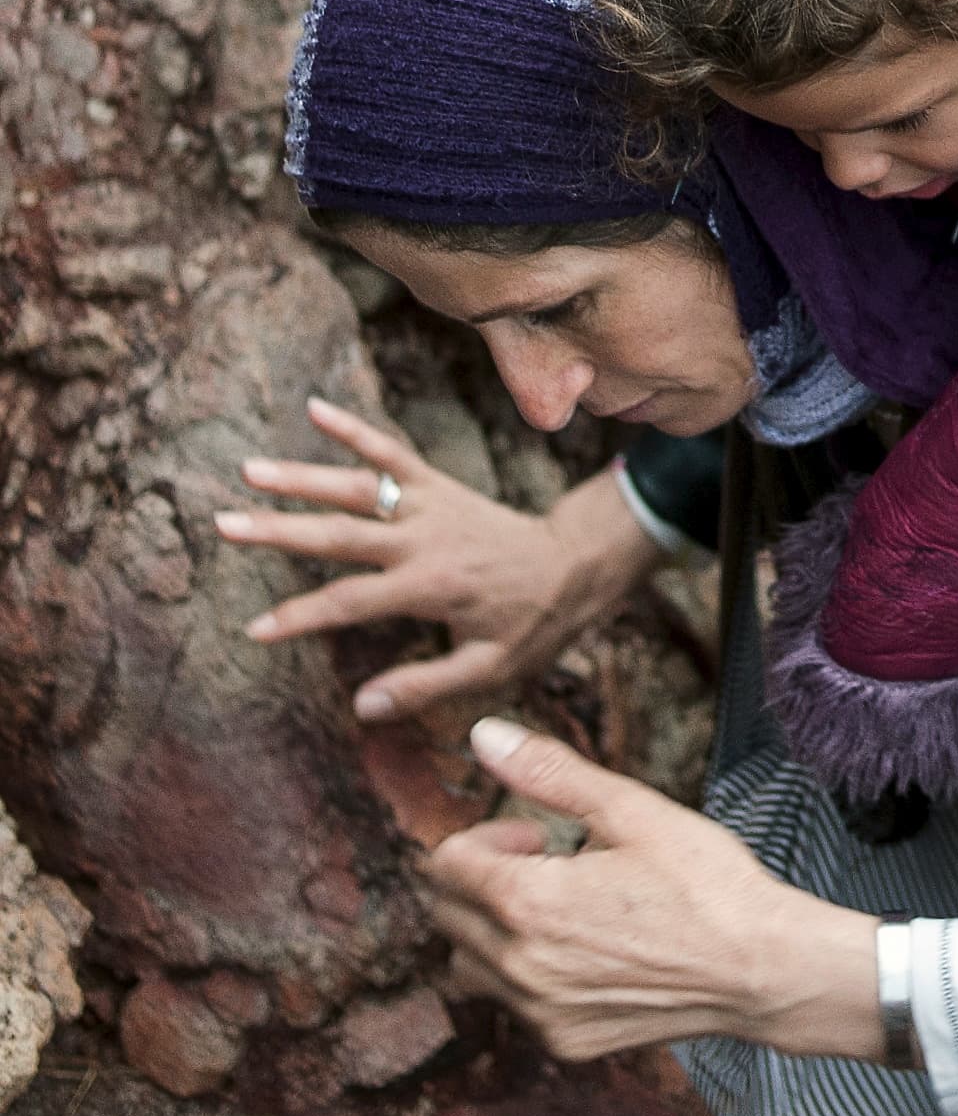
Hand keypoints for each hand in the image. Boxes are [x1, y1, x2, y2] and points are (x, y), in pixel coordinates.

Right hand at [219, 396, 660, 721]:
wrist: (573, 563)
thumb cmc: (530, 622)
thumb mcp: (491, 667)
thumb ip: (427, 685)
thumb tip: (362, 706)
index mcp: (432, 585)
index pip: (352, 602)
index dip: (303, 617)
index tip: (254, 629)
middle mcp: (424, 539)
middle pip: (340, 533)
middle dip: (280, 531)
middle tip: (225, 525)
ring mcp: (430, 506)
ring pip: (358, 487)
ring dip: (304, 477)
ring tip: (249, 470)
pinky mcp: (436, 485)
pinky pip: (393, 452)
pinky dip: (356, 430)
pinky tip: (315, 409)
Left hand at [427, 719, 884, 1061]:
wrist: (761, 966)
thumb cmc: (706, 883)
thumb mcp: (633, 810)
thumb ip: (549, 772)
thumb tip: (484, 735)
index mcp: (527, 900)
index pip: (445, 864)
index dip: (487, 835)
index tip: (538, 834)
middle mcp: (518, 965)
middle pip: (446, 916)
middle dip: (484, 880)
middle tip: (550, 865)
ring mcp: (539, 1011)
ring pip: (468, 967)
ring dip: (494, 933)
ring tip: (560, 912)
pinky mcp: (564, 1042)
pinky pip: (513, 1007)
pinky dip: (530, 977)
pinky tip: (588, 953)